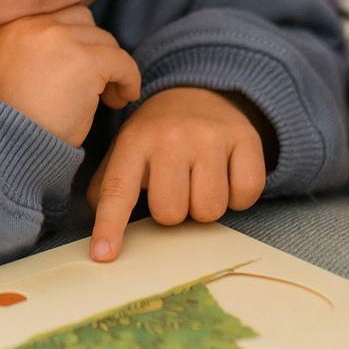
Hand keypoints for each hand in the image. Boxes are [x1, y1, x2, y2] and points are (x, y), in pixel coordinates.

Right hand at [0, 6, 139, 147]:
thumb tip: (77, 39)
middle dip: (92, 48)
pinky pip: (121, 61)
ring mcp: (58, 38)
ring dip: (110, 66)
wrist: (8, 148)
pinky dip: (129, 79)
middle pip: (82, 20)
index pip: (57, 14)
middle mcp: (31, 23)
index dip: (74, 40)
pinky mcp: (84, 60)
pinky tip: (122, 98)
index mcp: (9, 24)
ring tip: (106, 96)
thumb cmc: (12, 119)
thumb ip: (33, 47)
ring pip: (104, 40)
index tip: (79, 69)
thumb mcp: (11, 70)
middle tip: (94, 82)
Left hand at [86, 87, 265, 262]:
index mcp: (135, 140)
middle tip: (176, 188)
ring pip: (209, 210)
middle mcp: (172, 136)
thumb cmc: (158, 135)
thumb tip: (102, 238)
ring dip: (205, 207)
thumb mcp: (127, 150)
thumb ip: (109, 188)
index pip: (119, 190)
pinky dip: (238, 197)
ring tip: (199, 181)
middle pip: (171, 213)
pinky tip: (226, 176)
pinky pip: (245, 196)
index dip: (110, 226)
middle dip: (174, 212)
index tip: (103, 255)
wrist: (200, 92)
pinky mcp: (246, 138)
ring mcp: (211, 136)